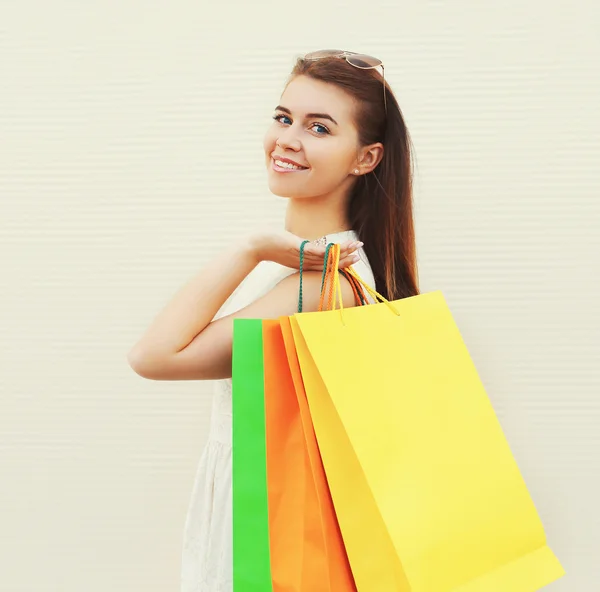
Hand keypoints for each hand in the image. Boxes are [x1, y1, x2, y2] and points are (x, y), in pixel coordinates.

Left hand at [248, 230, 362, 270]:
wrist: (255, 245)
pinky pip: (313, 251)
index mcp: (305, 262)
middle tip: (359, 256)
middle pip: (329, 262)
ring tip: (354, 248)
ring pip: (324, 256)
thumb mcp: (289, 247)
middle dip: (345, 259)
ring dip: (341, 252)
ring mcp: (300, 256)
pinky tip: (335, 247)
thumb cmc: (271, 244)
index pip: (326, 264)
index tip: (354, 258)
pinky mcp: (295, 248)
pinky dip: (325, 250)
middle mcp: (304, 261)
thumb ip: (299, 247)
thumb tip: (304, 244)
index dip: (340, 262)